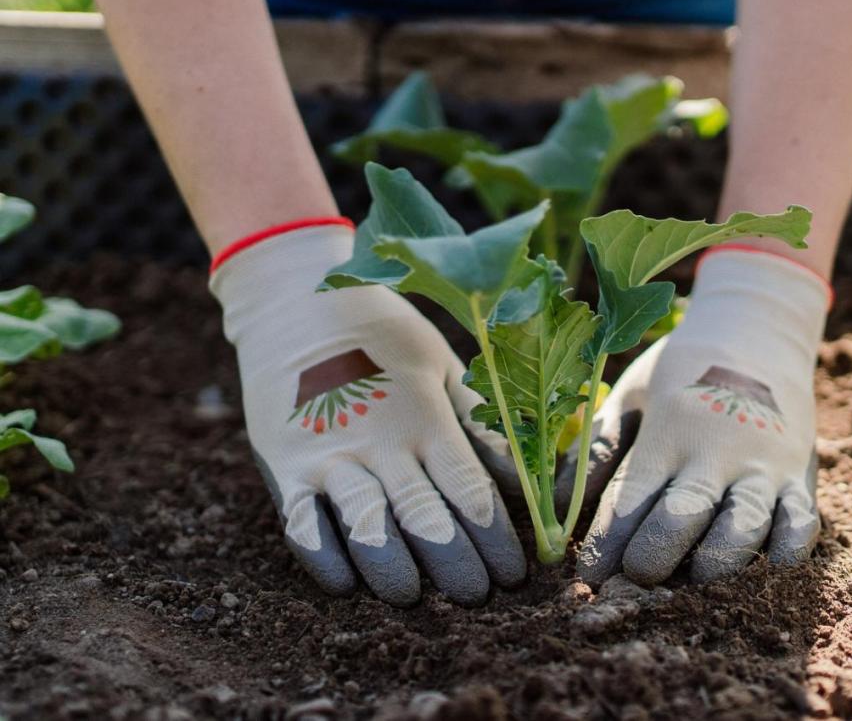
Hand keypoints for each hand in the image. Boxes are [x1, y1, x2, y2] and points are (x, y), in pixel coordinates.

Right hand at [210, 223, 524, 605]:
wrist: (295, 297)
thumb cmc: (382, 332)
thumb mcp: (442, 365)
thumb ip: (480, 423)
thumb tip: (524, 476)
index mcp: (426, 416)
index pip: (469, 490)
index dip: (494, 538)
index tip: (515, 571)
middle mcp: (380, 441)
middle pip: (425, 519)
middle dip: (456, 566)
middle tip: (477, 597)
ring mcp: (328, 454)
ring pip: (367, 528)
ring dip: (393, 570)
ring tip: (413, 599)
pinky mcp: (282, 462)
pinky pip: (301, 523)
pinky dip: (323, 558)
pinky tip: (346, 584)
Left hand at [571, 248, 828, 586]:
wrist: (757, 328)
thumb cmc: (680, 370)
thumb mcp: (630, 395)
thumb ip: (596, 450)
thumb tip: (557, 507)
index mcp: (667, 431)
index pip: (630, 500)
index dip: (606, 545)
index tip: (587, 576)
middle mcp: (715, 450)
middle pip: (682, 518)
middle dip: (653, 560)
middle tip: (639, 574)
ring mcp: (762, 464)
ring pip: (743, 527)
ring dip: (716, 563)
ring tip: (696, 576)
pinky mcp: (799, 474)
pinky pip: (802, 522)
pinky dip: (788, 549)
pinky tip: (768, 563)